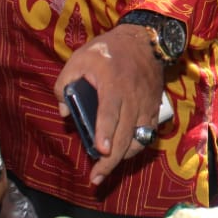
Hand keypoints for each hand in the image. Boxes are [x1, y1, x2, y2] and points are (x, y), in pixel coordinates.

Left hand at [54, 24, 167, 185]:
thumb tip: (64, 112)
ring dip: (124, 157)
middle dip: (111, 160)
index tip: (101, 151)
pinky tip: (124, 153)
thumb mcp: (79, 59)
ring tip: (107, 168)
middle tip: (96, 178)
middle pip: (125, 134)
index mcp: (113, 84)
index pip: (110, 113)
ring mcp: (146, 105)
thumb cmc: (108, 50)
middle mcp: (132, 98)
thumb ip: (65, 84)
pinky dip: (136, 146)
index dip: (105, 133)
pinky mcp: (153, 108)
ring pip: (139, 139)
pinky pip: (148, 134)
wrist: (144, 40)